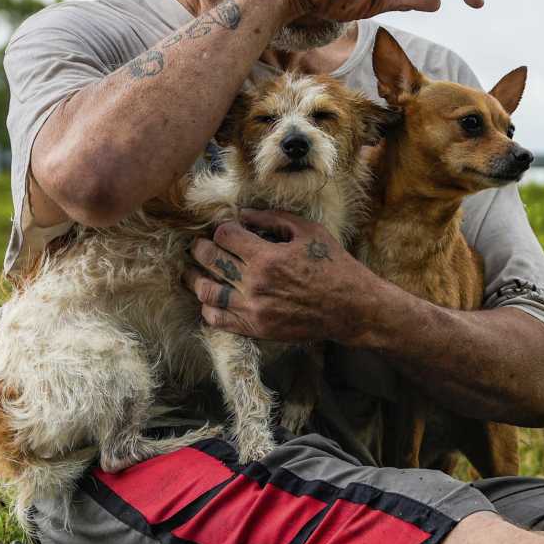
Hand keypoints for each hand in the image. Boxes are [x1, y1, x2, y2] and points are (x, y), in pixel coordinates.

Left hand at [188, 209, 381, 342]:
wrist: (351, 308)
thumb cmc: (333, 265)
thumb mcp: (308, 231)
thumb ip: (272, 219)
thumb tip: (243, 214)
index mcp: (267, 257)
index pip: (224, 235)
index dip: (223, 228)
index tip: (228, 230)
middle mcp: (255, 284)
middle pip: (209, 260)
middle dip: (200, 248)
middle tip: (199, 245)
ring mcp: (253, 309)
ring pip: (206, 292)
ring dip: (195, 278)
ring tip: (193, 272)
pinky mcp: (256, 328)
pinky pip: (217, 320)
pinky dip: (208, 307)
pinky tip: (211, 298)